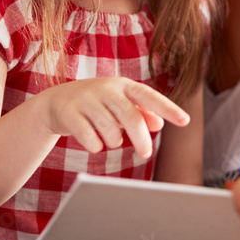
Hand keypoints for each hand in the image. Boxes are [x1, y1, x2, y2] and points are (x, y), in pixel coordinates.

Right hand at [39, 77, 189, 158]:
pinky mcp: (69, 114)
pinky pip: (89, 138)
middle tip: (146, 154)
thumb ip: (141, 113)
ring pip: (110, 130)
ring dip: (114, 141)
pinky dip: (95, 146)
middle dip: (141, 139)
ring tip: (110, 140)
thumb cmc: (96, 104)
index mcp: (122, 85)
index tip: (185, 121)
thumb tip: (159, 124)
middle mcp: (105, 88)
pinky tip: (93, 143)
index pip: (149, 96)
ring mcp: (86, 99)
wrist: (55, 103)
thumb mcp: (119, 104)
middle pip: (131, 117)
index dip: (168, 108)